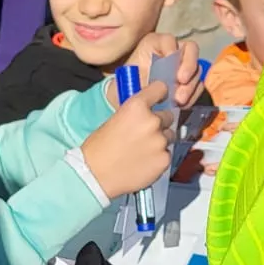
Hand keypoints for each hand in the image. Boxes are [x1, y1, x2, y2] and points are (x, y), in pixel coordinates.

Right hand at [82, 79, 175, 199]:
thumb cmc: (98, 148)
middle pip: (167, 116)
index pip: (160, 89)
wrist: (95, 175)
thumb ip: (134, 113)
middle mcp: (152, 121)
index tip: (158, 99)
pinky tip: (143, 162)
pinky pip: (167, 154)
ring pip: (169, 136)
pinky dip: (158, 157)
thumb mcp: (114, 119)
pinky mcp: (164, 159)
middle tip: (143, 134)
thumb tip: (145, 109)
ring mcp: (160, 141)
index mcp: (136, 106)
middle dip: (158, 123)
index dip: (159, 94)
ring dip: (159, 140)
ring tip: (142, 150)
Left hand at [125, 34, 204, 110]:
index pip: (169, 40)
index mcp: (156, 44)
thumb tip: (158, 72)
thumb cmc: (127, 84)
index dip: (171, 48)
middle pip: (191, 50)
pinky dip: (192, 96)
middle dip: (188, 65)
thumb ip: (140, 70)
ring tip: (179, 99)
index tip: (169, 59)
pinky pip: (198, 87)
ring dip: (190, 85)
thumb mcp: (129, 73)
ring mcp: (183, 67)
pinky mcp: (189, 84)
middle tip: (181, 81)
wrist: (130, 102)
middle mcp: (173, 51)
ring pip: (196, 70)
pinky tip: (182, 104)